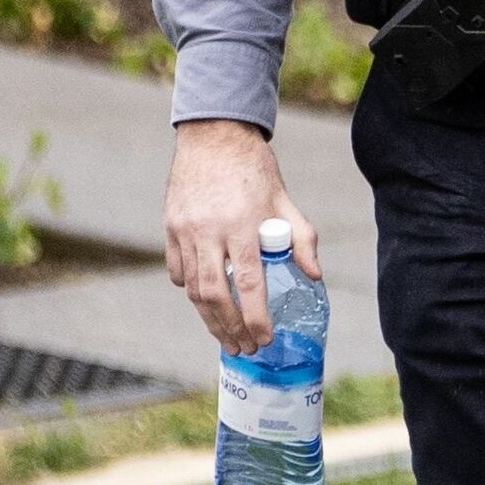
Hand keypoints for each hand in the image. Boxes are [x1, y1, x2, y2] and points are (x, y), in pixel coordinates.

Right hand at [164, 120, 315, 349]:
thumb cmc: (254, 169)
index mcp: (242, 225)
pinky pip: (178, 270)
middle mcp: (210, 231)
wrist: (213, 135)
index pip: (249, 283)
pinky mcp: (170, 227)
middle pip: (216, 295)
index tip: (265, 338)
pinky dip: (190, 290)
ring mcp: (186, 230)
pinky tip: (205, 304)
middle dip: (230, 329)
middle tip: (245, 348)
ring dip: (210, 318)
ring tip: (227, 337)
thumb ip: (302, 238)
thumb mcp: (284, 200)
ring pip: (193, 288)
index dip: (256, 317)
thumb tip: (314, 276)